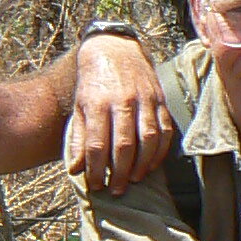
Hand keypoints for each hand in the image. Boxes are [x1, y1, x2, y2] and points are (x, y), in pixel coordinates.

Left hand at [64, 33, 174, 193]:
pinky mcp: (160, 99)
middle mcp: (122, 100)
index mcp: (97, 103)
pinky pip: (165, 130)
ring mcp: (144, 99)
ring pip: (148, 139)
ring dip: (142, 165)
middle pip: (124, 145)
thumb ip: (78, 137)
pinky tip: (151, 165)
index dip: (97, 169)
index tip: (96, 185)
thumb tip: (76, 169)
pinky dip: (160, 151)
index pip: (97, 144)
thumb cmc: (93, 83)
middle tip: (116, 191)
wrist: (115, 48)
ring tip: (134, 180)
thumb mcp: (80, 106)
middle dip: (120, 173)